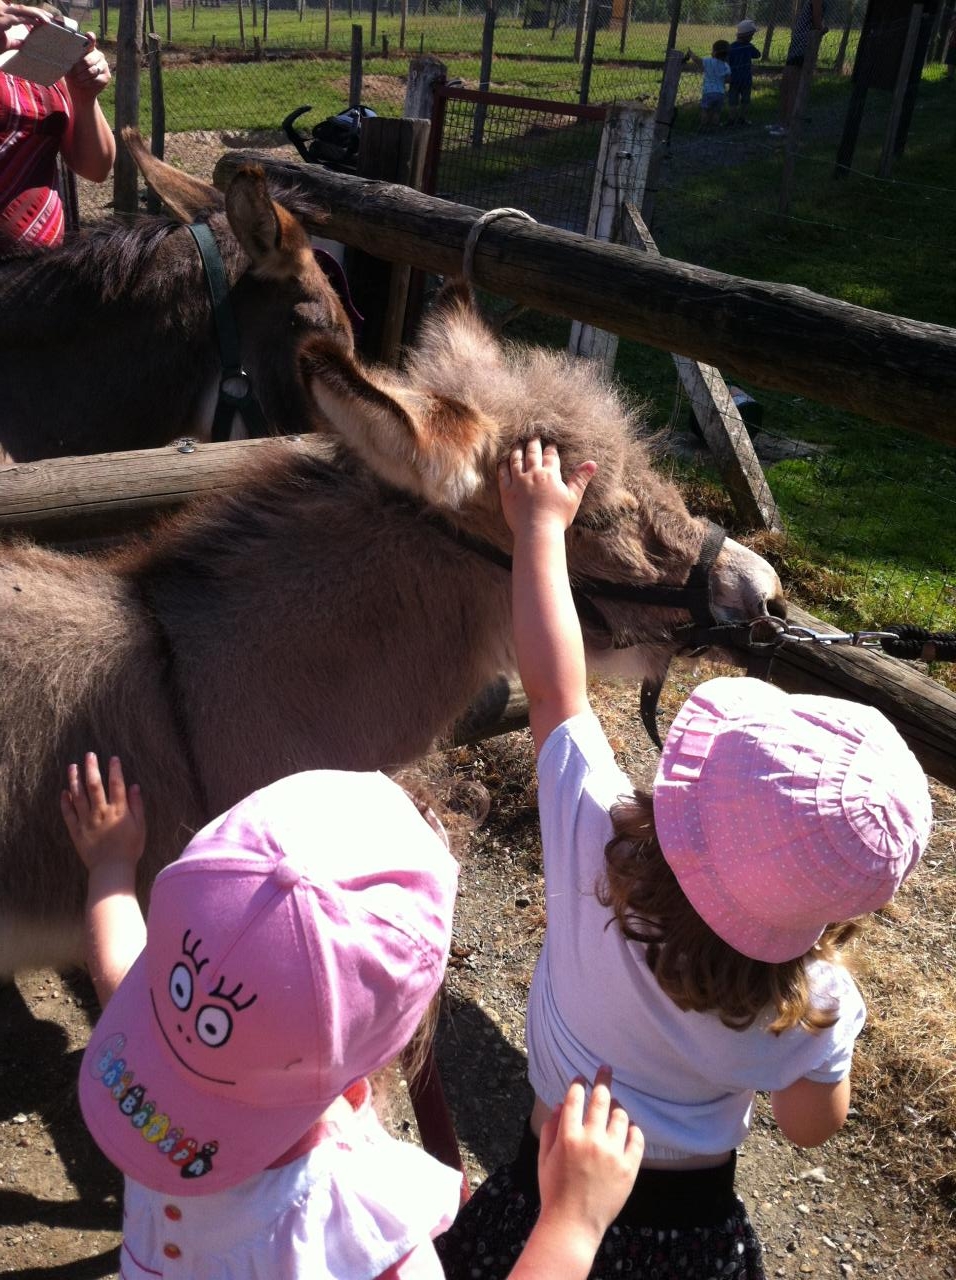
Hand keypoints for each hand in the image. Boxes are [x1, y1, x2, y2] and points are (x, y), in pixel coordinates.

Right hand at [0, 2, 49, 51]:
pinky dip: (29, 20)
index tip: (45, 18)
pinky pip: (18, 18)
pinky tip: (38, 23)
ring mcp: (2, 13)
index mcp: (3, 13)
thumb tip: (24, 44)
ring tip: (48, 20)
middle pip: (23, 8)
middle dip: (38, 12)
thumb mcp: (5, 43)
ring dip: (36, 14)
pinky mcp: (2, 20)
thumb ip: (15, 42)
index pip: (21, 11)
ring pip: (22, 10)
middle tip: (51, 18)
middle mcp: (3, 10)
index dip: (33, 13)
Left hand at [61, 753, 145, 874]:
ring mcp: (87, 821)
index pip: (116, 785)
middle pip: (94, 786)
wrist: (112, 870)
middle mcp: (101, 813)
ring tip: (72, 767)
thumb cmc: (130, 849)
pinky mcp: (76, 831)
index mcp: (118, 811)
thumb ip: (137, 806)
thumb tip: (135, 787)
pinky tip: (64, 792)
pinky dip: (65, 802)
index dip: (115, 770)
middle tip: (89, 755)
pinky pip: (68, 814)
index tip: (113, 758)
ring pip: (78, 796)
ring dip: (75, 780)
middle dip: (91, 768)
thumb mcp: (140, 827)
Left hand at [65, 33, 109, 99]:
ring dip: (81, 77)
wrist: (80, 89)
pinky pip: (95, 80)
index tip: (88, 37)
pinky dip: (86, 83)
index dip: (90, 38)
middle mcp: (98, 54)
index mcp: (88, 48)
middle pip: (87, 60)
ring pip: (91, 71)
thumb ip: (70, 57)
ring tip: (76, 79)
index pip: (91, 39)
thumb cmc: (73, 73)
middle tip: (72, 73)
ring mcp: (104, 65)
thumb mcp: (69, 63)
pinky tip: (82, 83)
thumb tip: (65, 58)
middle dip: (77, 69)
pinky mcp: (106, 76)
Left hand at [498, 438, 595, 540]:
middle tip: (533, 436)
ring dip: (517, 450)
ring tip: (517, 444)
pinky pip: (502, 474)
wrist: (538, 532)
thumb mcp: (573, 497)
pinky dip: (502, 465)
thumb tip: (593, 463)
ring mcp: (518, 482)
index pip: (551, 456)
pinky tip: (503, 460)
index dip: (551, 448)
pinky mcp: (506, 492)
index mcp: (550, 475)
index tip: (551, 443)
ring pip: (516, 460)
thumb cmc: (557, 517)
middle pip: (532, 453)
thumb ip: (580, 479)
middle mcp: (533, 474)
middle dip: (533, 443)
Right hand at [537, 1067, 643, 1249]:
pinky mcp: (629, 1168)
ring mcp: (613, 1154)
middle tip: (605, 1068)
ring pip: (621, 1116)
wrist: (573, 1224)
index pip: (575, 1099)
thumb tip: (560, 1104)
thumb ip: (550, 1129)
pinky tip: (628, 1129)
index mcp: (568, 1137)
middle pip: (601, 1100)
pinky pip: (637, 1139)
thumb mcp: (544, 1158)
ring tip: (614, 1108)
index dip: (578, 1085)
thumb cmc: (554, 1191)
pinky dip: (633, 1130)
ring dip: (616, 1108)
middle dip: (602, 1079)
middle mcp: (592, 1141)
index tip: (580, 1078)